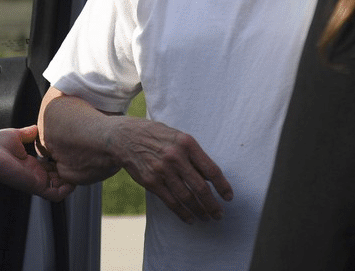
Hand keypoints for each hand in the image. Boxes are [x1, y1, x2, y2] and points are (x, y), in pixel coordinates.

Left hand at [0, 125, 73, 201]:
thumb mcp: (16, 135)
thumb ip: (28, 133)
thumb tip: (36, 128)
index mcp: (30, 164)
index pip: (51, 166)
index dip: (61, 160)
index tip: (69, 151)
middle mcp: (34, 174)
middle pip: (58, 177)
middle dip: (69, 170)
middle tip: (78, 160)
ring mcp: (36, 181)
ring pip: (60, 187)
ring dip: (71, 180)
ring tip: (78, 169)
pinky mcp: (35, 185)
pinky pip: (55, 194)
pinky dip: (66, 189)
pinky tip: (72, 180)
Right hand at [107, 118, 232, 223]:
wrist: (126, 137)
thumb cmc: (157, 137)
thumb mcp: (178, 137)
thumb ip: (194, 155)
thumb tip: (211, 178)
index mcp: (186, 143)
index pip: (211, 169)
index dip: (222, 186)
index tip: (229, 197)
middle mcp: (175, 157)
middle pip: (200, 187)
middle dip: (212, 204)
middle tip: (219, 214)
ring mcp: (162, 170)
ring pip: (187, 197)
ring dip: (199, 211)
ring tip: (207, 217)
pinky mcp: (151, 182)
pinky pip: (171, 202)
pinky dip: (182, 213)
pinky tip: (190, 218)